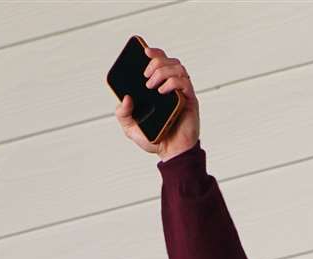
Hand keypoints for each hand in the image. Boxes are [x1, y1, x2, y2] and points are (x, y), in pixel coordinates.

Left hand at [116, 44, 197, 160]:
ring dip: (163, 71)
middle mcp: (172, 86)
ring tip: (152, 86)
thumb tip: (124, 98)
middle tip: (146, 75)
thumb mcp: (130, 128)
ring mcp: (182, 92)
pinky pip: (185, 83)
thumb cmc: (154, 139)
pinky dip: (172, 83)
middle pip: (169, 60)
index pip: (160, 61)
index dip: (154, 52)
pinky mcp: (190, 100)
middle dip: (156, 62)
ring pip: (178, 68)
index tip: (144, 51)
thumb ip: (123, 114)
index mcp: (159, 87)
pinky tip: (162, 92)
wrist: (170, 153)